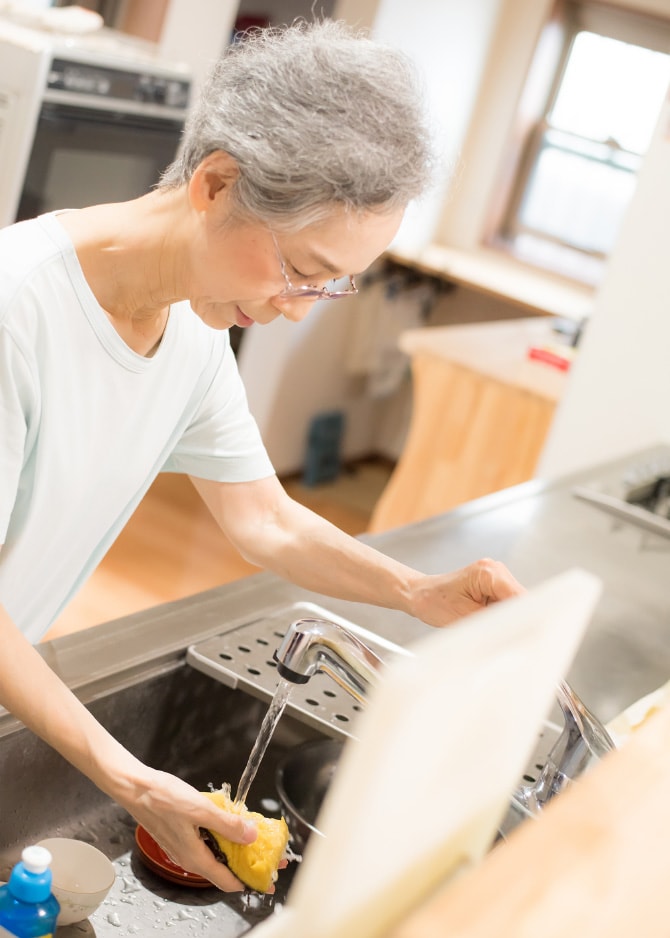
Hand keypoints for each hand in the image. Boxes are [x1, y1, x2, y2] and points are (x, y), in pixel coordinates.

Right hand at [118, 767, 259, 891]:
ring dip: (235, 850)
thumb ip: (227, 824)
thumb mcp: (200, 809)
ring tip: (254, 839)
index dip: (249, 881)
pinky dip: (222, 839)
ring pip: (215, 856)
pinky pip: (206, 844)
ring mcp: (183, 848)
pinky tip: (230, 825)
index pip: (227, 881)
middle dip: (247, 864)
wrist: (136, 788)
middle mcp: (188, 858)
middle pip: (223, 870)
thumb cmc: (162, 798)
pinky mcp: (181, 836)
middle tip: (267, 855)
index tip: (267, 878)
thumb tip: (251, 836)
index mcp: (194, 857)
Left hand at [409, 557, 525, 627]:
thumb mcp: (466, 618)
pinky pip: (507, 604)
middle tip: (507, 639)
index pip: (520, 598)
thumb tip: (518, 633)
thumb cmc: (434, 602)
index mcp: (489, 572)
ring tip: (492, 629)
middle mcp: (496, 569)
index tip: (525, 638)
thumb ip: (495, 623)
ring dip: (509, 620)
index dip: (525, 619)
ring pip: (517, 604)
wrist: (419, 595)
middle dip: (517, 620)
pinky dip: (502, 617)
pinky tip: (490, 624)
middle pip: (522, 600)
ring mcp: (496, 576)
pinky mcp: (494, 585)